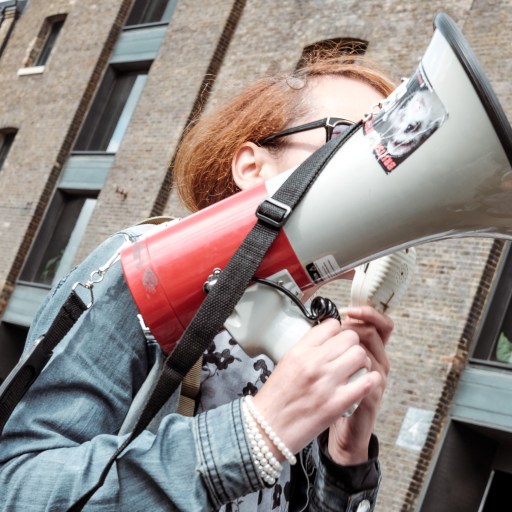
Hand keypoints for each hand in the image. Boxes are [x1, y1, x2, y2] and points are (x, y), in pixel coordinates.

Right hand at [252, 318, 380, 459]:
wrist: (267, 430)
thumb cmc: (275, 399)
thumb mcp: (286, 363)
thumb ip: (307, 349)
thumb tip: (327, 339)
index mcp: (299, 350)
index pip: (331, 325)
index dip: (338, 332)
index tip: (337, 341)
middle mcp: (313, 362)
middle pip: (350, 337)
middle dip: (352, 345)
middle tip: (348, 357)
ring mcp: (326, 382)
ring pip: (360, 355)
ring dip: (362, 362)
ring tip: (355, 371)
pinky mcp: (337, 403)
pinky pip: (367, 381)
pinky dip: (370, 380)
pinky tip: (364, 384)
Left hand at [327, 306, 392, 464]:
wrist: (342, 431)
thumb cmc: (335, 394)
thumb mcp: (334, 363)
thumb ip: (335, 343)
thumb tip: (326, 321)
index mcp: (370, 350)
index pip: (378, 322)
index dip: (366, 313)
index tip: (348, 309)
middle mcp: (378, 361)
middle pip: (373, 331)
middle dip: (351, 329)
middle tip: (333, 336)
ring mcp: (377, 379)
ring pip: (368, 352)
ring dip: (348, 351)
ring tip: (331, 358)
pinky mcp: (371, 397)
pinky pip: (369, 379)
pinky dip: (352, 374)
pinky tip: (338, 376)